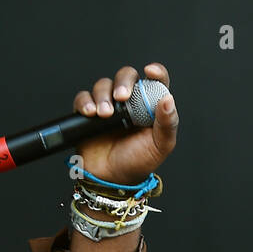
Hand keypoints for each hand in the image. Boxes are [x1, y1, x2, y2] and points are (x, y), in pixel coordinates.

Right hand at [71, 62, 177, 184]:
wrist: (112, 179)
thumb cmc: (139, 162)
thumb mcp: (161, 145)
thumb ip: (167, 123)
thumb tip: (168, 99)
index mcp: (151, 107)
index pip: (156, 81)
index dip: (155, 72)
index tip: (150, 71)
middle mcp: (130, 103)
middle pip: (127, 76)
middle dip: (123, 82)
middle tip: (122, 97)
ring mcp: (109, 106)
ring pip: (104, 85)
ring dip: (103, 96)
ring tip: (105, 115)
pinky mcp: (90, 113)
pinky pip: (84, 97)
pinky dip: (85, 101)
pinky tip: (90, 113)